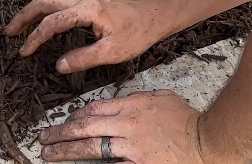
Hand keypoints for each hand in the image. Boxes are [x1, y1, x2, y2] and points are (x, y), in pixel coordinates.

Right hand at [3, 0, 166, 72]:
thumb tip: (58, 66)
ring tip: (18, 29)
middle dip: (24, 16)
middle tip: (8, 33)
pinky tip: (41, 23)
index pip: (53, 22)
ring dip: (32, 12)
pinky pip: (59, 1)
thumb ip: (83, 59)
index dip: (35, 38)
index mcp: (87, 9)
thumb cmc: (137, 34)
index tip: (24, 52)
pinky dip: (44, 11)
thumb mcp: (112, 52)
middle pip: (44, 1)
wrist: (154, 15)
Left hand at [37, 90, 246, 163]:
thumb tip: (121, 103)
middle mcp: (127, 124)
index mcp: (132, 105)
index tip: (64, 122)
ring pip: (91, 146)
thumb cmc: (187, 120)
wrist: (208, 141)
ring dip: (66, 150)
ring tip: (49, 153)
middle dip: (61, 132)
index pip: (94, 108)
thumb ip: (138, 99)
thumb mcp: (162, 98)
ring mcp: (131, 146)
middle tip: (43, 138)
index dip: (75, 116)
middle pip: (85, 126)